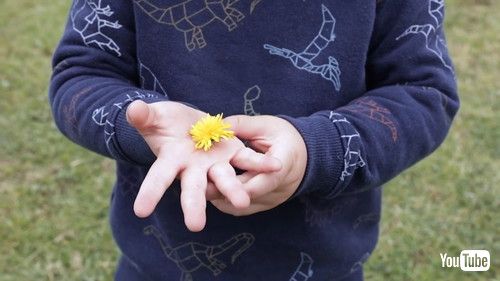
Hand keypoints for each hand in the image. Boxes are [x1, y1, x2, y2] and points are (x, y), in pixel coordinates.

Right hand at [126, 101, 280, 230]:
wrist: (188, 125)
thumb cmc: (165, 124)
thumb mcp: (154, 118)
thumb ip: (145, 117)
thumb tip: (133, 109)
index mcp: (170, 161)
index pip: (157, 178)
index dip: (149, 193)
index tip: (140, 211)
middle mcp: (193, 170)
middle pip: (193, 189)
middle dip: (194, 206)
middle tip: (195, 226)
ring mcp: (215, 165)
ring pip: (224, 179)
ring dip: (232, 189)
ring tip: (242, 202)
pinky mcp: (234, 154)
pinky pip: (248, 160)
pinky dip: (261, 164)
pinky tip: (275, 167)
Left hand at [207, 115, 306, 215]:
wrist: (306, 155)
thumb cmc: (285, 136)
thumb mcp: (267, 125)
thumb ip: (243, 125)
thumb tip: (218, 125)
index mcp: (284, 164)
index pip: (264, 180)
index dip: (240, 185)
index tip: (216, 181)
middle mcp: (279, 188)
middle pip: (248, 196)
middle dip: (223, 192)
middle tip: (200, 187)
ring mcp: (272, 200)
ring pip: (241, 207)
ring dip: (221, 198)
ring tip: (201, 189)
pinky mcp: (264, 206)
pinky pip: (241, 210)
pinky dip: (225, 201)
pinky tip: (210, 191)